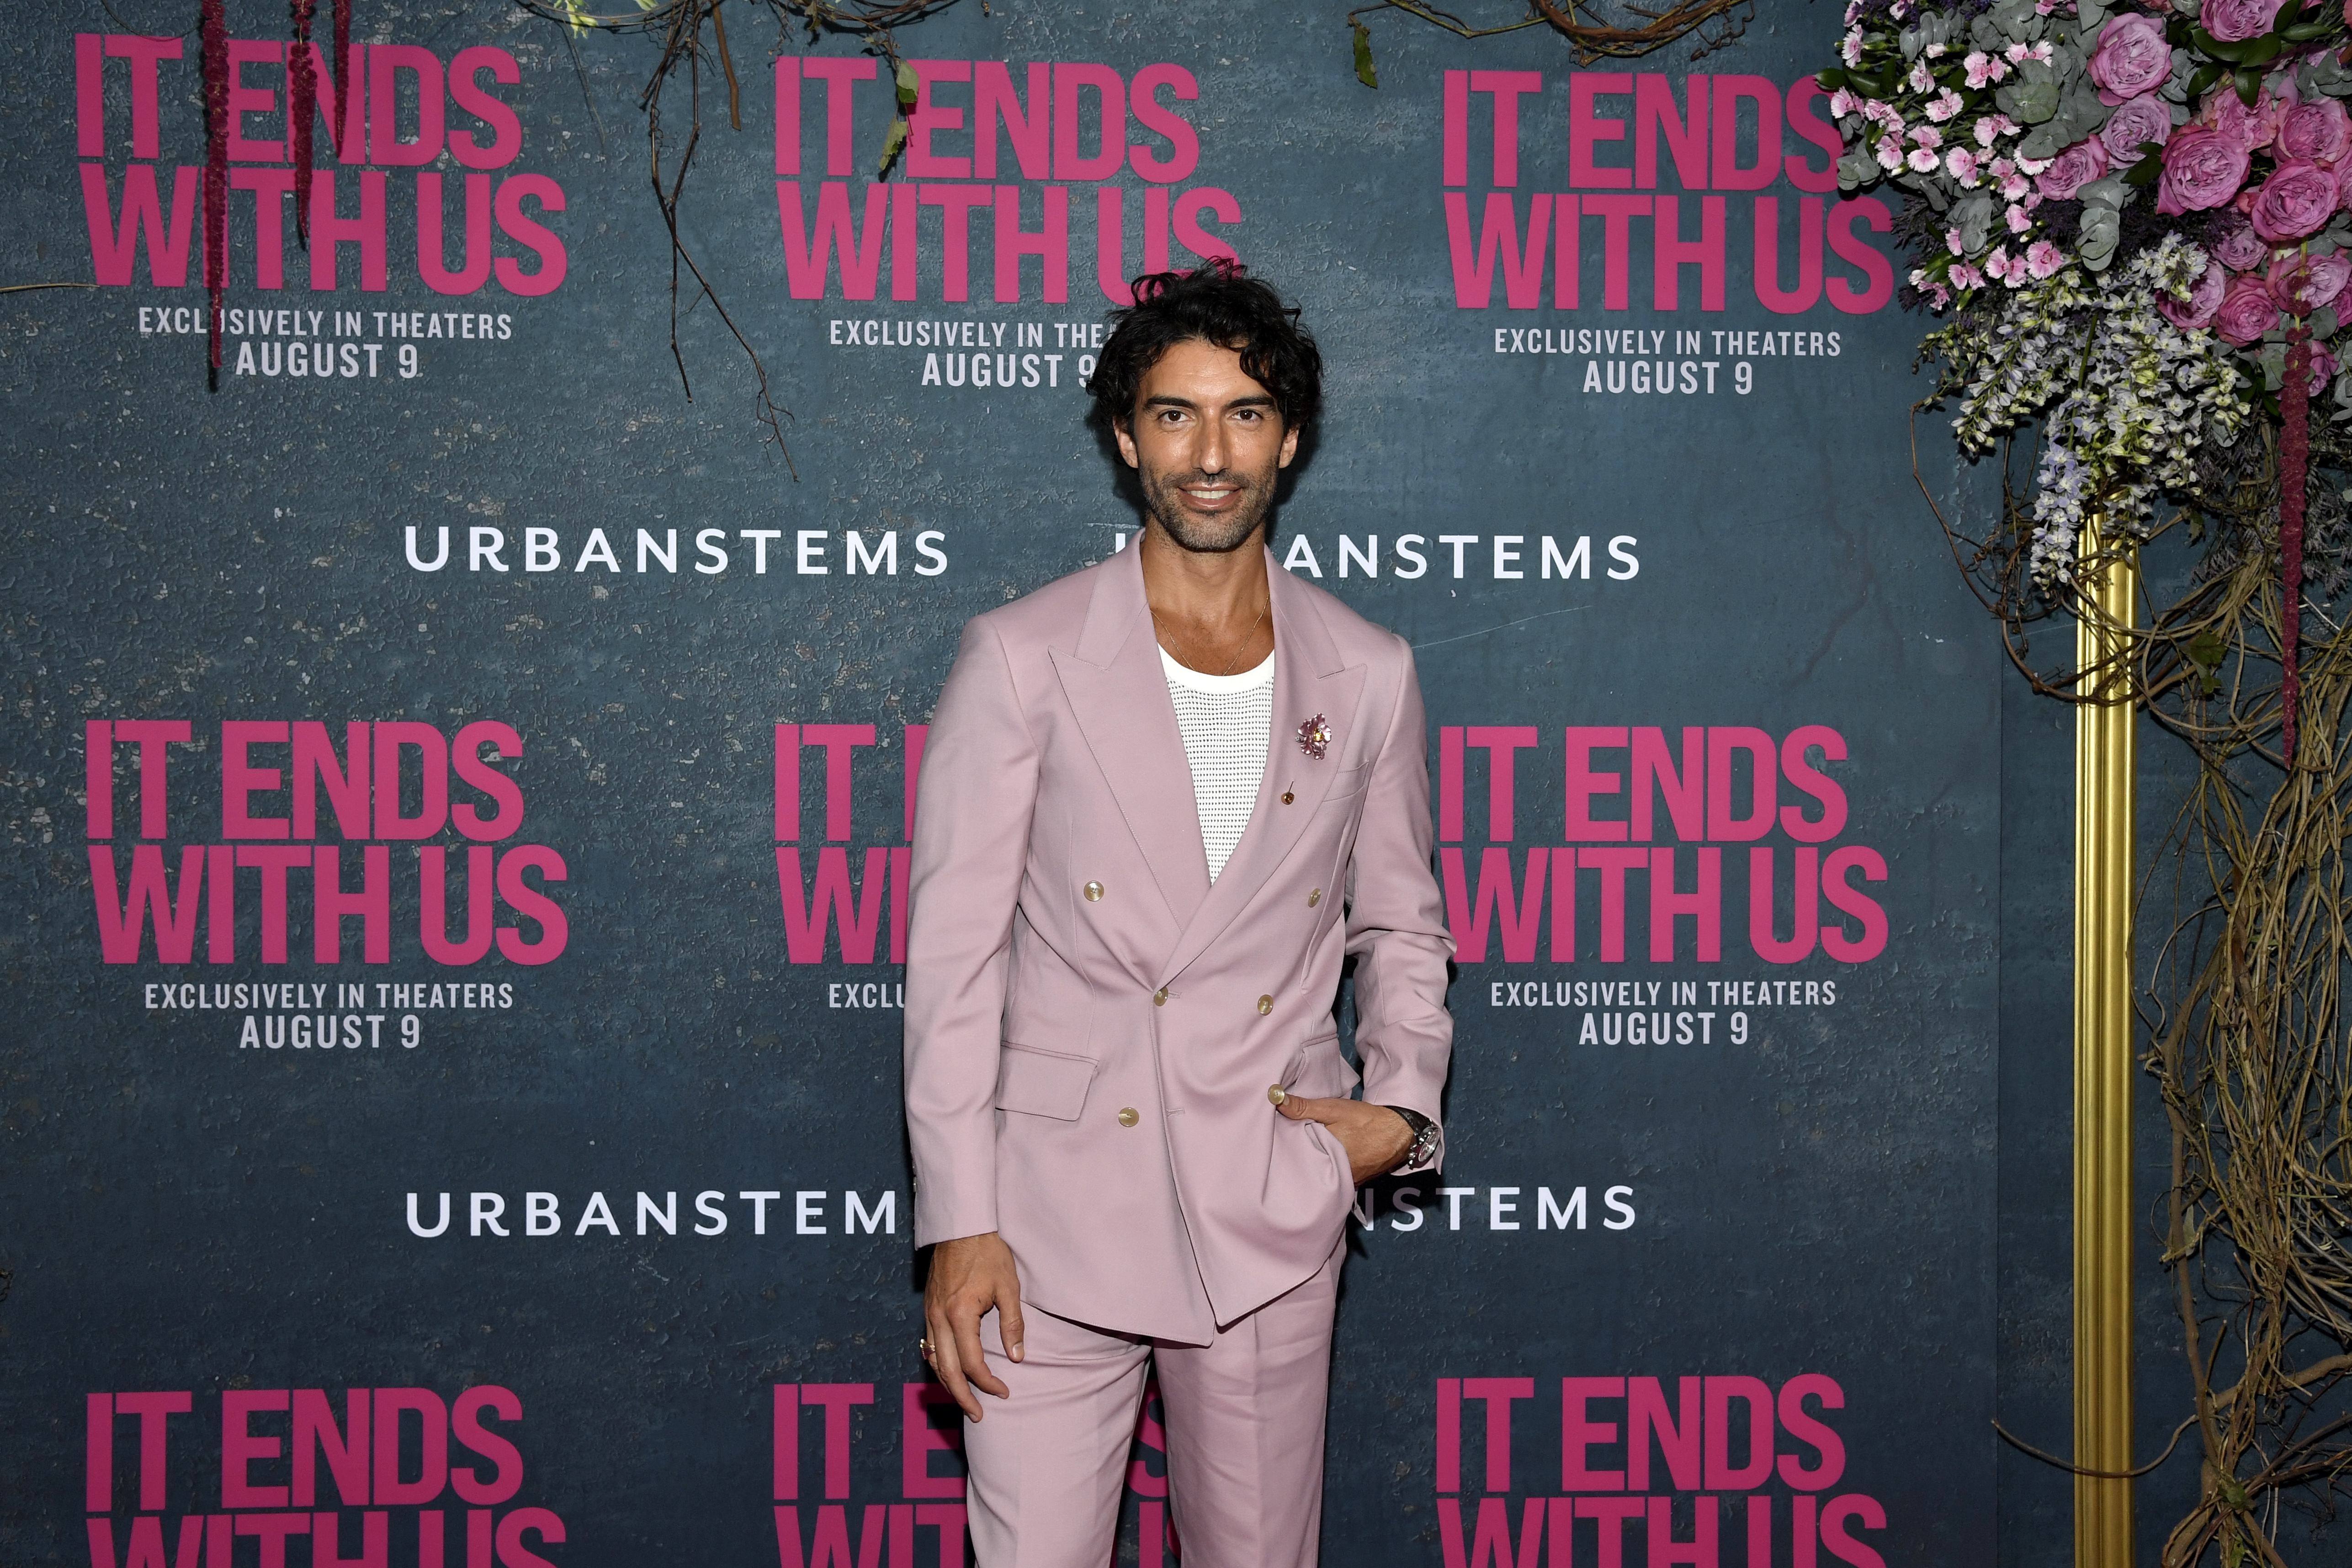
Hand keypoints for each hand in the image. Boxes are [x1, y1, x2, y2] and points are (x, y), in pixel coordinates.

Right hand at [922, 1231, 1023, 1421]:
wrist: (961, 1228)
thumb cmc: (988, 1253)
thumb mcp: (1008, 1288)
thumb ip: (1012, 1324)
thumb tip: (1017, 1357)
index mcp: (960, 1315)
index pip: (972, 1363)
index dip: (987, 1383)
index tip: (1003, 1392)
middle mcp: (939, 1319)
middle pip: (947, 1371)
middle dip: (963, 1397)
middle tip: (978, 1415)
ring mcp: (930, 1314)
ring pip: (934, 1361)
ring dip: (948, 1384)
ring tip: (964, 1400)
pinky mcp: (928, 1309)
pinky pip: (929, 1346)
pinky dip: (938, 1365)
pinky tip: (948, 1372)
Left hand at [1276, 1094, 1414, 1185]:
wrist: (1400, 1133)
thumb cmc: (1366, 1121)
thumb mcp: (1333, 1109)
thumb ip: (1304, 1107)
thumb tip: (1276, 1100)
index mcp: (1325, 1159)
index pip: (1295, 1157)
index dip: (1284, 1148)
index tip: (1275, 1138)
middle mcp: (1335, 1176)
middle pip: (1307, 1168)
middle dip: (1297, 1158)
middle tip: (1284, 1145)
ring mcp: (1346, 1182)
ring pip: (1321, 1173)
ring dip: (1313, 1163)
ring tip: (1301, 1150)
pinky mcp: (1354, 1182)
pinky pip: (1334, 1176)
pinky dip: (1328, 1167)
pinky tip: (1323, 1156)